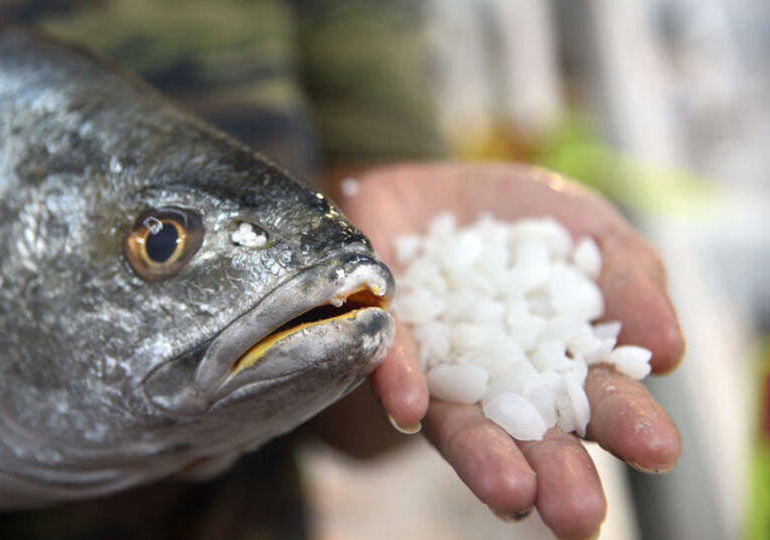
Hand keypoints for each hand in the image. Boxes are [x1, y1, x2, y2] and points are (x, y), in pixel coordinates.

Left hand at [338, 163, 683, 539]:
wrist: (433, 189)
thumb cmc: (521, 222)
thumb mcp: (589, 230)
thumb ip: (630, 277)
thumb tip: (666, 349)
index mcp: (562, 363)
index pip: (600, 400)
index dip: (628, 423)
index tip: (658, 450)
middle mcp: (500, 383)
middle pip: (532, 435)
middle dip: (556, 474)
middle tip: (578, 516)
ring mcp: (440, 369)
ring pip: (462, 422)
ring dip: (484, 458)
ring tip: (511, 494)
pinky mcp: (386, 339)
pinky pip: (390, 362)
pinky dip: (400, 381)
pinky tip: (410, 408)